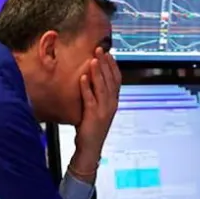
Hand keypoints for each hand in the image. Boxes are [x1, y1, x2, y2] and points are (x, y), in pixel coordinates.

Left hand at [74, 48, 121, 171]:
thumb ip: (98, 96)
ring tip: (93, 59)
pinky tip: (83, 77)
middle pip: (110, 80)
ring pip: (102, 87)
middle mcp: (111, 104)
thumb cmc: (91, 128)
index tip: (108, 53)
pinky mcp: (93, 116)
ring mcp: (103, 110)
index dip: (113, 65)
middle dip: (105, 63)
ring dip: (98, 72)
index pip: (116, 79)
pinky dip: (87, 87)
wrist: (90, 148)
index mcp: (113, 102)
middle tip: (99, 50)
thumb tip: (93, 80)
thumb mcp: (98, 109)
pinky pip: (90, 98)